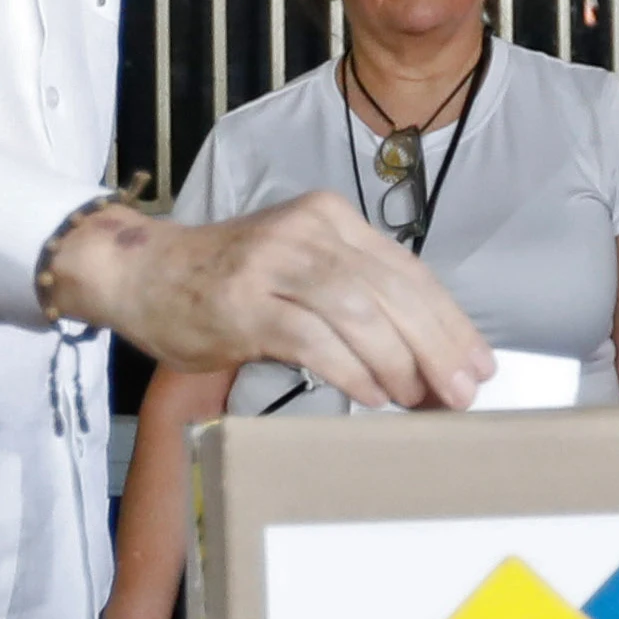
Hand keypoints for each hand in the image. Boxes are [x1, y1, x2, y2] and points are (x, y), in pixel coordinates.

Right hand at [43, 190, 492, 411]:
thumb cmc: (225, 283)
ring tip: (415, 398)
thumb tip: (421, 357)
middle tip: (460, 392)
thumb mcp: (298, 271)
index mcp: (331, 219)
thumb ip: (353, 298)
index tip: (479, 363)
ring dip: (396, 363)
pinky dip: (349, 369)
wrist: (140, 272)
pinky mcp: (243, 303)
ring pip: (358, 312)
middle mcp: (307, 232)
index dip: (450, 321)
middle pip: (392, 290)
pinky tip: (370, 395)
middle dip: (436, 346)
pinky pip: (311, 337)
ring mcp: (273, 264)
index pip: (408, 270)